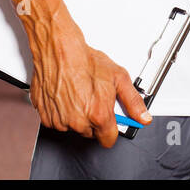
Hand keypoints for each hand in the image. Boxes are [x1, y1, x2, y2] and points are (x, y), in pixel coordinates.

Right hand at [26, 11, 151, 147]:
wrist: (60, 51)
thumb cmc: (86, 61)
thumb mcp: (119, 77)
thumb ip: (133, 102)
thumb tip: (143, 117)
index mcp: (98, 115)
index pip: (109, 139)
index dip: (112, 129)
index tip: (111, 121)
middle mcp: (78, 121)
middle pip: (91, 133)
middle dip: (94, 120)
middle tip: (93, 100)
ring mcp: (60, 120)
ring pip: (74, 127)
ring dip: (77, 116)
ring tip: (79, 94)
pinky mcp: (45, 116)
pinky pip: (57, 122)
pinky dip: (62, 113)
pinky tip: (66, 97)